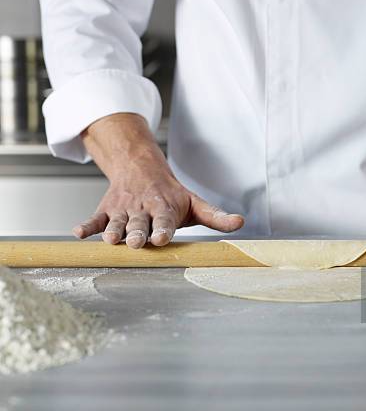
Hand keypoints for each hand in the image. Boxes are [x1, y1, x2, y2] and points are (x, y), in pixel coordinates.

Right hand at [72, 113, 243, 247]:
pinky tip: (79, 233)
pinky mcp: (106, 211)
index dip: (163, 229)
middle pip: (140, 223)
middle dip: (139, 233)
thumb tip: (241, 223)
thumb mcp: (195, 203)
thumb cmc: (171, 194)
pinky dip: (87, 225)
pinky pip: (95, 218)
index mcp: (165, 207)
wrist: (140, 168)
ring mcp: (123, 210)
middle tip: (138, 243)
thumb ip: (216, 216)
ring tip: (111, 239)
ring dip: (114, 230)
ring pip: (118, 222)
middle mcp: (143, 209)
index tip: (161, 239)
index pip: (165, 220)